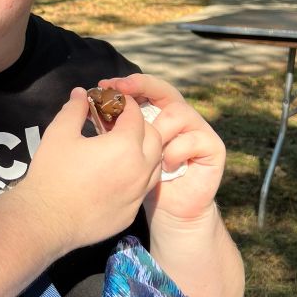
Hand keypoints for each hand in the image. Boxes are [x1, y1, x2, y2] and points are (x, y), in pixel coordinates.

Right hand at [18, 87, 162, 252]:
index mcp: (125, 146)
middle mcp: (139, 170)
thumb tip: (80, 94)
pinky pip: (141, 190)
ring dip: (143, 152)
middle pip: (154, 138)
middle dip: (139, 126)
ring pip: (154, 166)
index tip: (112, 102)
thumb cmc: (52, 174)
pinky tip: (115, 176)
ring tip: (120, 149)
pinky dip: (135, 178)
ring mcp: (137, 195)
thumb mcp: (60, 134)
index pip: (135, 115)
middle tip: (117, 124)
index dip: (124, 104)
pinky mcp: (131, 214)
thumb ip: (74, 110)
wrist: (46, 220)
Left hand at [95, 73, 224, 221]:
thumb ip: (109, 125)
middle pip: (165, 91)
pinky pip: (194, 139)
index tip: (104, 84)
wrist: (170, 211)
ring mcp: (197, 131)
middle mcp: (179, 118)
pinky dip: (176, 151)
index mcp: (157, 115)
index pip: (145, 89)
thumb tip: (83, 98)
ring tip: (144, 146)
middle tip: (121, 90)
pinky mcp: (213, 148)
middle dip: (143, 87)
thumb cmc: (141, 181)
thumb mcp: (118, 150)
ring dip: (159, 127)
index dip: (128, 84)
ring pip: (178, 113)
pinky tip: (165, 165)